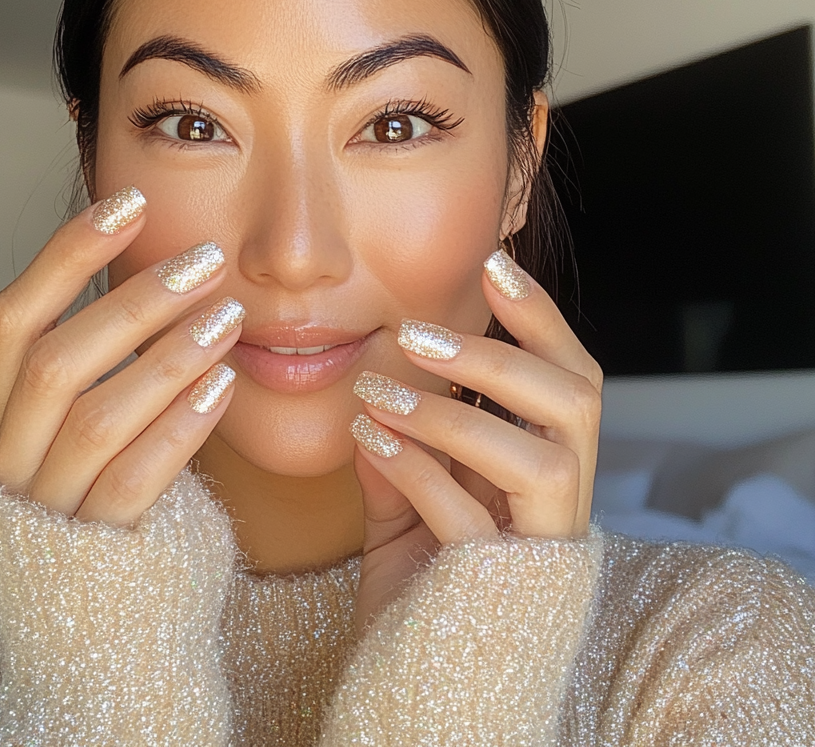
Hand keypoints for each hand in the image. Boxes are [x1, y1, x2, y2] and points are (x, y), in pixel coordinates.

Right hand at [0, 184, 244, 524]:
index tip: (126, 203)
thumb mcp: (74, 427)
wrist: (89, 628)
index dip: (65, 254)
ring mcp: (46, 511)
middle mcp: (8, 460)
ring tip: (228, 316)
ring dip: (169, 356)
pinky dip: (181, 426)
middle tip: (204, 261)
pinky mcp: (94, 554)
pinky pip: (135, 481)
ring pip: (96, 417)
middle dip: (133, 301)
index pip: (12, 318)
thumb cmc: (95, 503)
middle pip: (54, 361)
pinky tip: (224, 385)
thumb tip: (159, 273)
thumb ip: (100, 361)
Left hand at [349, 251, 601, 632]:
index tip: (493, 262)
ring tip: (376, 391)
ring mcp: (540, 547)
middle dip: (497, 355)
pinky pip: (469, 517)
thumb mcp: (402, 496)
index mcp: (545, 465)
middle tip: (415, 330)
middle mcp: (562, 500)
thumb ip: (398, 442)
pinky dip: (417, 467)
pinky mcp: (502, 592)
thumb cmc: (418, 579)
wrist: (412, 681)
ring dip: (451, 412)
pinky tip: (368, 440)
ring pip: (536, 457)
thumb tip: (373, 377)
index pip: (568, 376)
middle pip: (576, 401)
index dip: (540, 317)